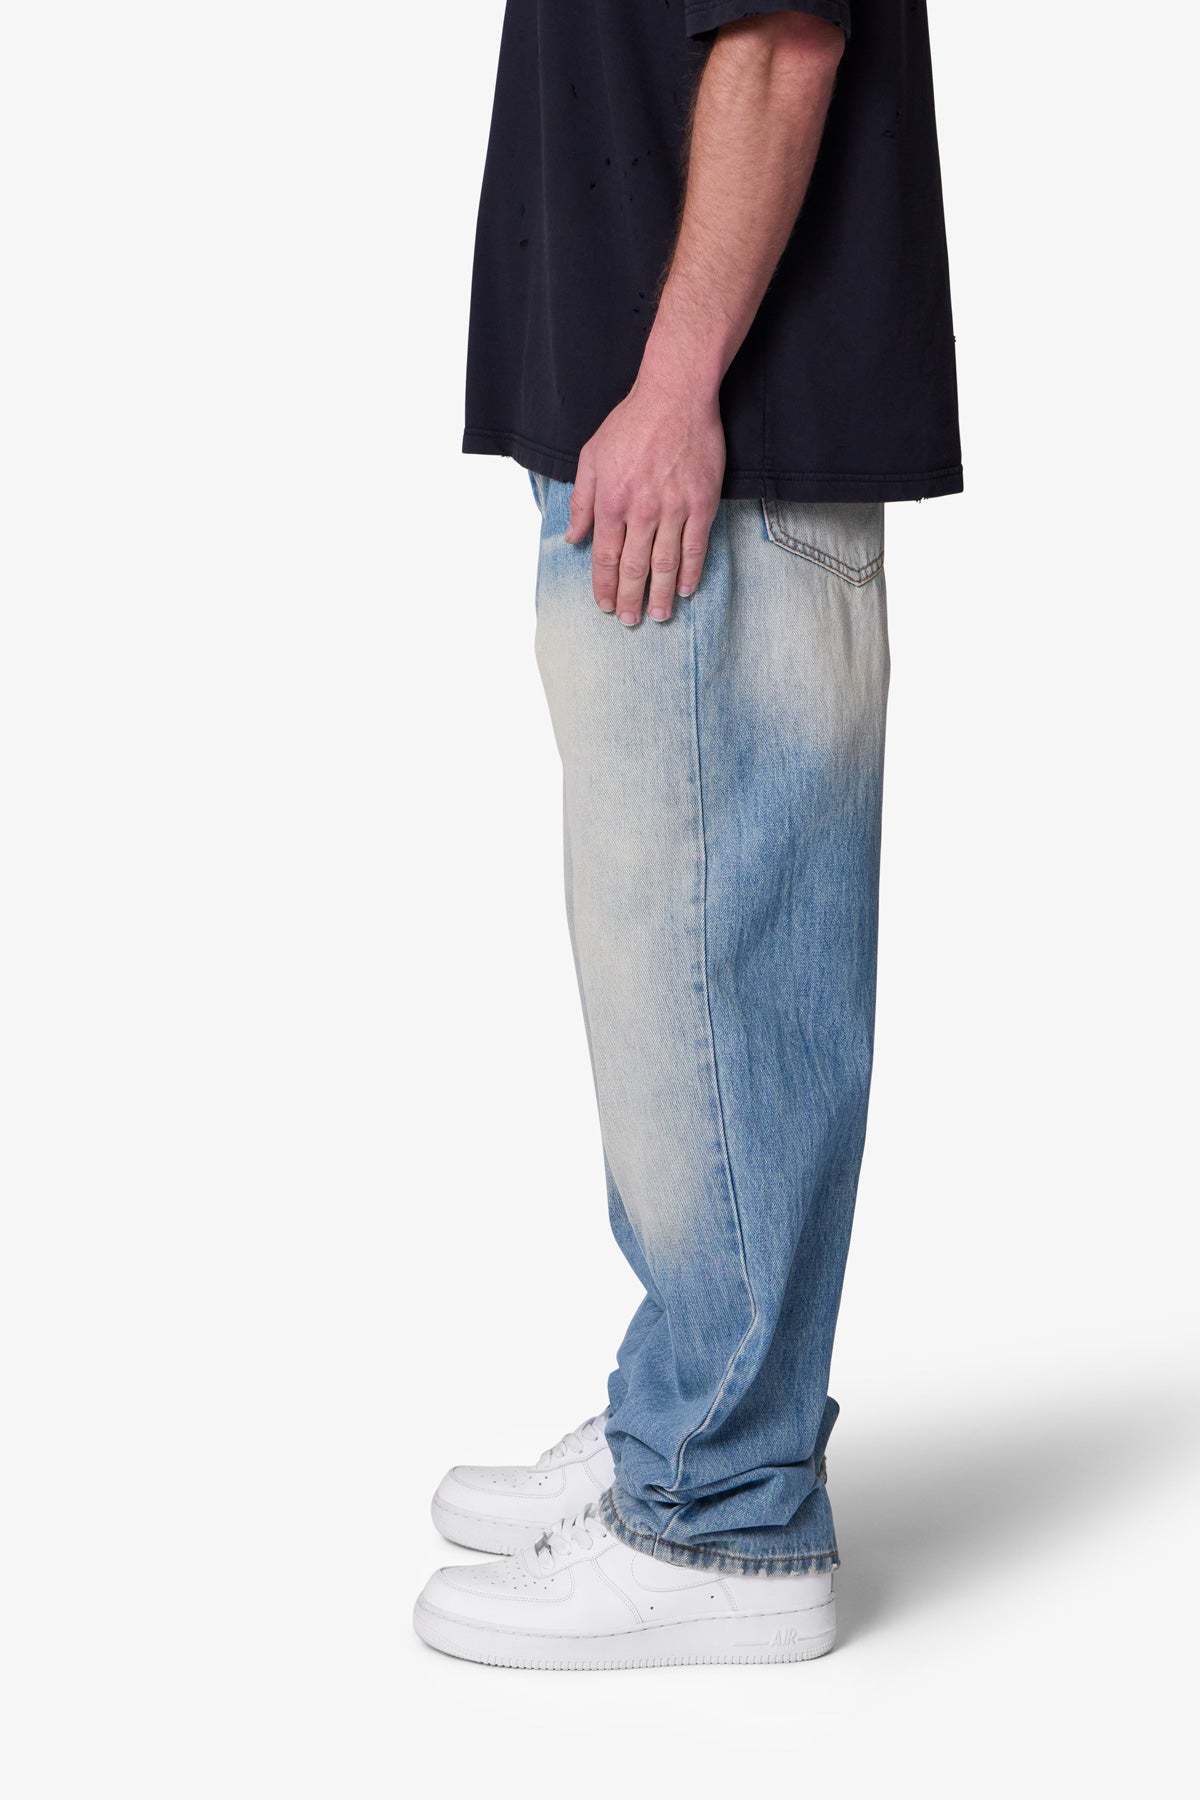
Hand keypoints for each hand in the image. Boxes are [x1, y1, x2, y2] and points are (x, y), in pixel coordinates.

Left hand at [564, 377, 724, 625]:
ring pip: (666, 564)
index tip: (604, 605)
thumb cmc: (630, 424)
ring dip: (661, 595)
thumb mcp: (591, 457)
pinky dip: (691, 572)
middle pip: (633, 568)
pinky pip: (696, 547)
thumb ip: (581, 502)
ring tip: (659, 615)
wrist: (675, 396)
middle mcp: (641, 511)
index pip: (604, 556)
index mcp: (611, 501)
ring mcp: (673, 509)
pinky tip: (687, 590)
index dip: (603, 586)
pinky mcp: (701, 503)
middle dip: (629, 599)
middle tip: (629, 621)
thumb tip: (573, 538)